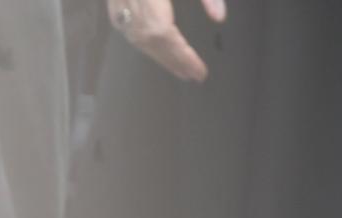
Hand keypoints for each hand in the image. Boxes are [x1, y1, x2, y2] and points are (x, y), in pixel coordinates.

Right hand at [107, 0, 224, 82]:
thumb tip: (219, 18)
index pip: (161, 31)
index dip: (181, 55)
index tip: (199, 71)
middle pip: (146, 37)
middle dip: (171, 60)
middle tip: (192, 75)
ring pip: (132, 33)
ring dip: (156, 54)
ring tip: (179, 68)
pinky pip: (122, 23)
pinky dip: (140, 40)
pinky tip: (155, 49)